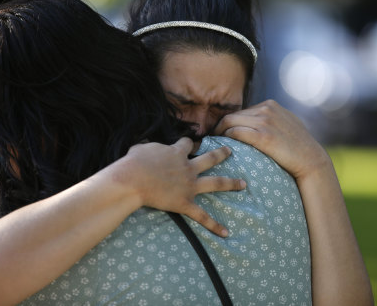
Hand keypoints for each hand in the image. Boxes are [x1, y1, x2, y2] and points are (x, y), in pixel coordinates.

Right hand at [121, 137, 245, 236]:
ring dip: (231, 183)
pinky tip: (225, 232)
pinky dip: (214, 225)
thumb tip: (141, 149)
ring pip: (215, 183)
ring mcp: (189, 185)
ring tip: (244, 184)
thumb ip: (145, 148)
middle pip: (210, 158)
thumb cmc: (133, 164)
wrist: (133, 180)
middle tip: (230, 151)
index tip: (191, 143)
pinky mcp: (185, 203)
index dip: (189, 143)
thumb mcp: (139, 149)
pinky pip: (202, 216)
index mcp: (176, 153)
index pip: (187, 144)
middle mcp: (187, 167)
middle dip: (221, 154)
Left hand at [214, 99, 332, 179]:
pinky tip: (222, 147)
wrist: (311, 160)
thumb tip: (255, 122)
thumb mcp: (285, 124)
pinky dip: (226, 138)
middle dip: (218, 127)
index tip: (220, 133)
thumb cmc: (297, 146)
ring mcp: (265, 121)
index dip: (228, 123)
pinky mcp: (264, 136)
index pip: (241, 111)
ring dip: (219, 133)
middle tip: (210, 139)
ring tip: (213, 144)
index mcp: (270, 105)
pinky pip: (236, 133)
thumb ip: (271, 119)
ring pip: (230, 122)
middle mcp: (267, 109)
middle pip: (232, 115)